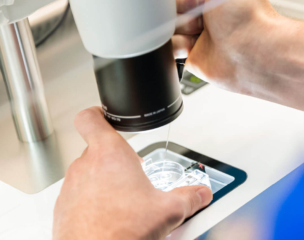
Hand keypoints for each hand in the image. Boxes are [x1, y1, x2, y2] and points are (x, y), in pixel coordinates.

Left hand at [53, 107, 212, 239]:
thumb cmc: (122, 230)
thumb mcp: (169, 210)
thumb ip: (189, 197)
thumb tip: (201, 194)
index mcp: (110, 154)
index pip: (90, 118)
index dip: (97, 114)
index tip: (106, 117)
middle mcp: (86, 166)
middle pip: (97, 149)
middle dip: (116, 160)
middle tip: (132, 176)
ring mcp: (71, 187)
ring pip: (88, 173)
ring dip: (103, 181)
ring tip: (123, 201)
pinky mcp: (63, 208)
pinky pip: (78, 195)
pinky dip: (92, 201)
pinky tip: (110, 216)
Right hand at [170, 0, 275, 92]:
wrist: (249, 50)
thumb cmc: (246, 9)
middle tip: (204, 2)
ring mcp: (193, 20)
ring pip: (161, 13)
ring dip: (181, 20)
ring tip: (204, 25)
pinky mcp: (187, 44)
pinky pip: (163, 39)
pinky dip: (178, 41)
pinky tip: (197, 41)